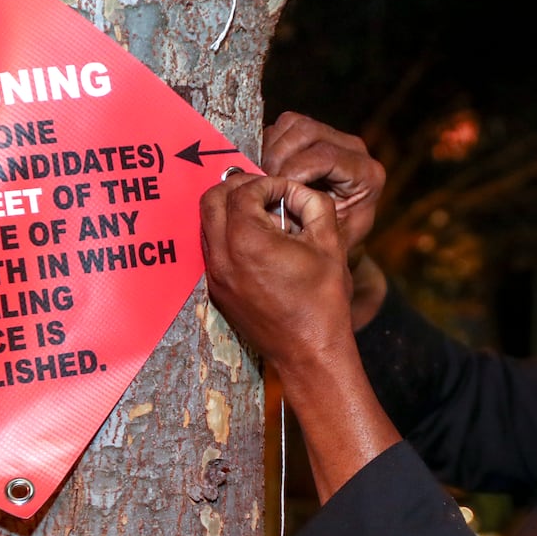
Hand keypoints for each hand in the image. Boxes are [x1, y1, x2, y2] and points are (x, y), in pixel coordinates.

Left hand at [201, 173, 400, 503]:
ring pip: (206, 223)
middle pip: (211, 199)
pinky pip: (211, 249)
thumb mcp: (330, 243)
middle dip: (238, 188)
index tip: (286, 191)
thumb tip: (296, 191)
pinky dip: (227, 235)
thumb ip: (313, 203)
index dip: (267, 183)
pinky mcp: (216, 291)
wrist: (309, 352)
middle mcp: (223, 255)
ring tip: (261, 217)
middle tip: (265, 193)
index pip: (244, 189)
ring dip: (229, 210)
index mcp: (248, 240)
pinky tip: (256, 244)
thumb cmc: (323, 301)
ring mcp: (215, 275)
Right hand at [262, 112, 385, 253]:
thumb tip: (275, 203)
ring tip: (262, 177)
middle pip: (307, 131)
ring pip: (293, 123)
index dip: (293, 171)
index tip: (274, 191)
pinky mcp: (315, 133)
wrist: (337, 238)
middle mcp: (354, 150)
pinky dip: (268, 144)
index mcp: (367, 175)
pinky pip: (284, 125)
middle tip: (262, 183)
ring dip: (270, 149)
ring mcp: (335, 137)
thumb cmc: (334, 242)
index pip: (325, 156)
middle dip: (277, 158)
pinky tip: (265, 169)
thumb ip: (309, 218)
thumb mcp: (328, 238)